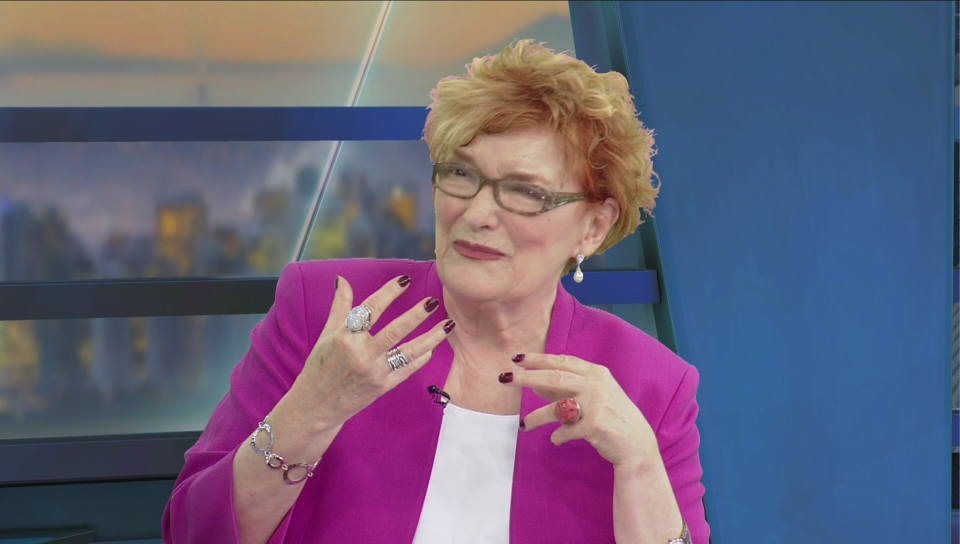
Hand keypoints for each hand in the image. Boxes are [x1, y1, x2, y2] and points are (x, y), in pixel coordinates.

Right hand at [290, 275, 453, 430]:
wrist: (316, 405)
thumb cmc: (320, 366)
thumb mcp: (327, 334)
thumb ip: (340, 306)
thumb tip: (343, 280)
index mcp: (345, 337)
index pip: (371, 308)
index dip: (389, 292)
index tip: (405, 279)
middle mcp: (361, 354)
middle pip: (395, 330)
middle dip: (417, 315)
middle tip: (433, 301)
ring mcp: (374, 372)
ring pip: (408, 352)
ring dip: (431, 337)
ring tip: (448, 324)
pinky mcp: (382, 387)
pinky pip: (407, 370)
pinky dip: (421, 358)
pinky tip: (433, 347)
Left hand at [501, 354, 660, 469]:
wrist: (636, 445)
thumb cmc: (612, 417)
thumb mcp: (594, 396)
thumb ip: (567, 389)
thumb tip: (535, 385)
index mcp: (596, 373)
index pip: (562, 361)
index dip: (538, 359)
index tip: (518, 358)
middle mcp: (596, 385)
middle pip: (554, 377)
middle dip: (527, 377)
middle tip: (506, 378)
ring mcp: (595, 405)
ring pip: (556, 407)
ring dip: (537, 417)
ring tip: (524, 425)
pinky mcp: (594, 425)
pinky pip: (565, 431)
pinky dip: (558, 436)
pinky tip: (556, 439)